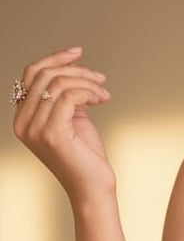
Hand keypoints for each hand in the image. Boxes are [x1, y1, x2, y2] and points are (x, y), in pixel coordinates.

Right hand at [13, 46, 113, 202]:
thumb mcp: (71, 118)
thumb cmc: (86, 156)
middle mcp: (23, 123)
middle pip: (44, 74)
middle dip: (76, 70)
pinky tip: (102, 100)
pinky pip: (69, 96)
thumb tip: (72, 68)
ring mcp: (35, 129)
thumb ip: (63, 96)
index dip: (55, 59)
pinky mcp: (52, 133)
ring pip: (58, 83)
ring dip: (87, 82)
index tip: (78, 53)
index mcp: (23, 118)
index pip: (31, 74)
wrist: (93, 187)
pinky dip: (89, 92)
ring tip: (103, 94)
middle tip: (100, 78)